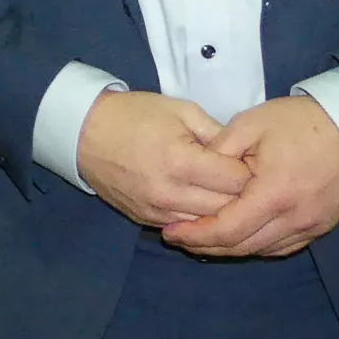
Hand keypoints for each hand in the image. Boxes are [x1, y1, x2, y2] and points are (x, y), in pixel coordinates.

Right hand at [76, 90, 253, 226]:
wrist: (83, 132)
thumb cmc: (134, 115)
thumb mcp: (180, 110)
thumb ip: (217, 132)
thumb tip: (245, 153)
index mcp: (182, 161)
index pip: (237, 181)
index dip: (252, 171)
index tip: (255, 163)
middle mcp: (171, 193)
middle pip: (228, 208)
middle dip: (244, 196)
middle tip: (251, 182)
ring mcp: (157, 211)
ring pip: (208, 225)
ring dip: (223, 212)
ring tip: (230, 195)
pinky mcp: (146, 220)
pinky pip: (185, 228)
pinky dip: (200, 219)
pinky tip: (205, 205)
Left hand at [161, 96, 338, 258]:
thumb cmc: (300, 123)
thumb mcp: (250, 124)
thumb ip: (218, 150)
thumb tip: (194, 171)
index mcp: (274, 194)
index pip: (228, 229)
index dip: (195, 235)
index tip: (170, 232)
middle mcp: (294, 219)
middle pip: (242, 246)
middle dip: (206, 245)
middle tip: (178, 238)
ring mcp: (311, 227)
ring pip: (261, 250)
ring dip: (230, 248)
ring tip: (201, 239)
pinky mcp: (321, 227)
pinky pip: (282, 246)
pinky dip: (255, 245)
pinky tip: (237, 237)